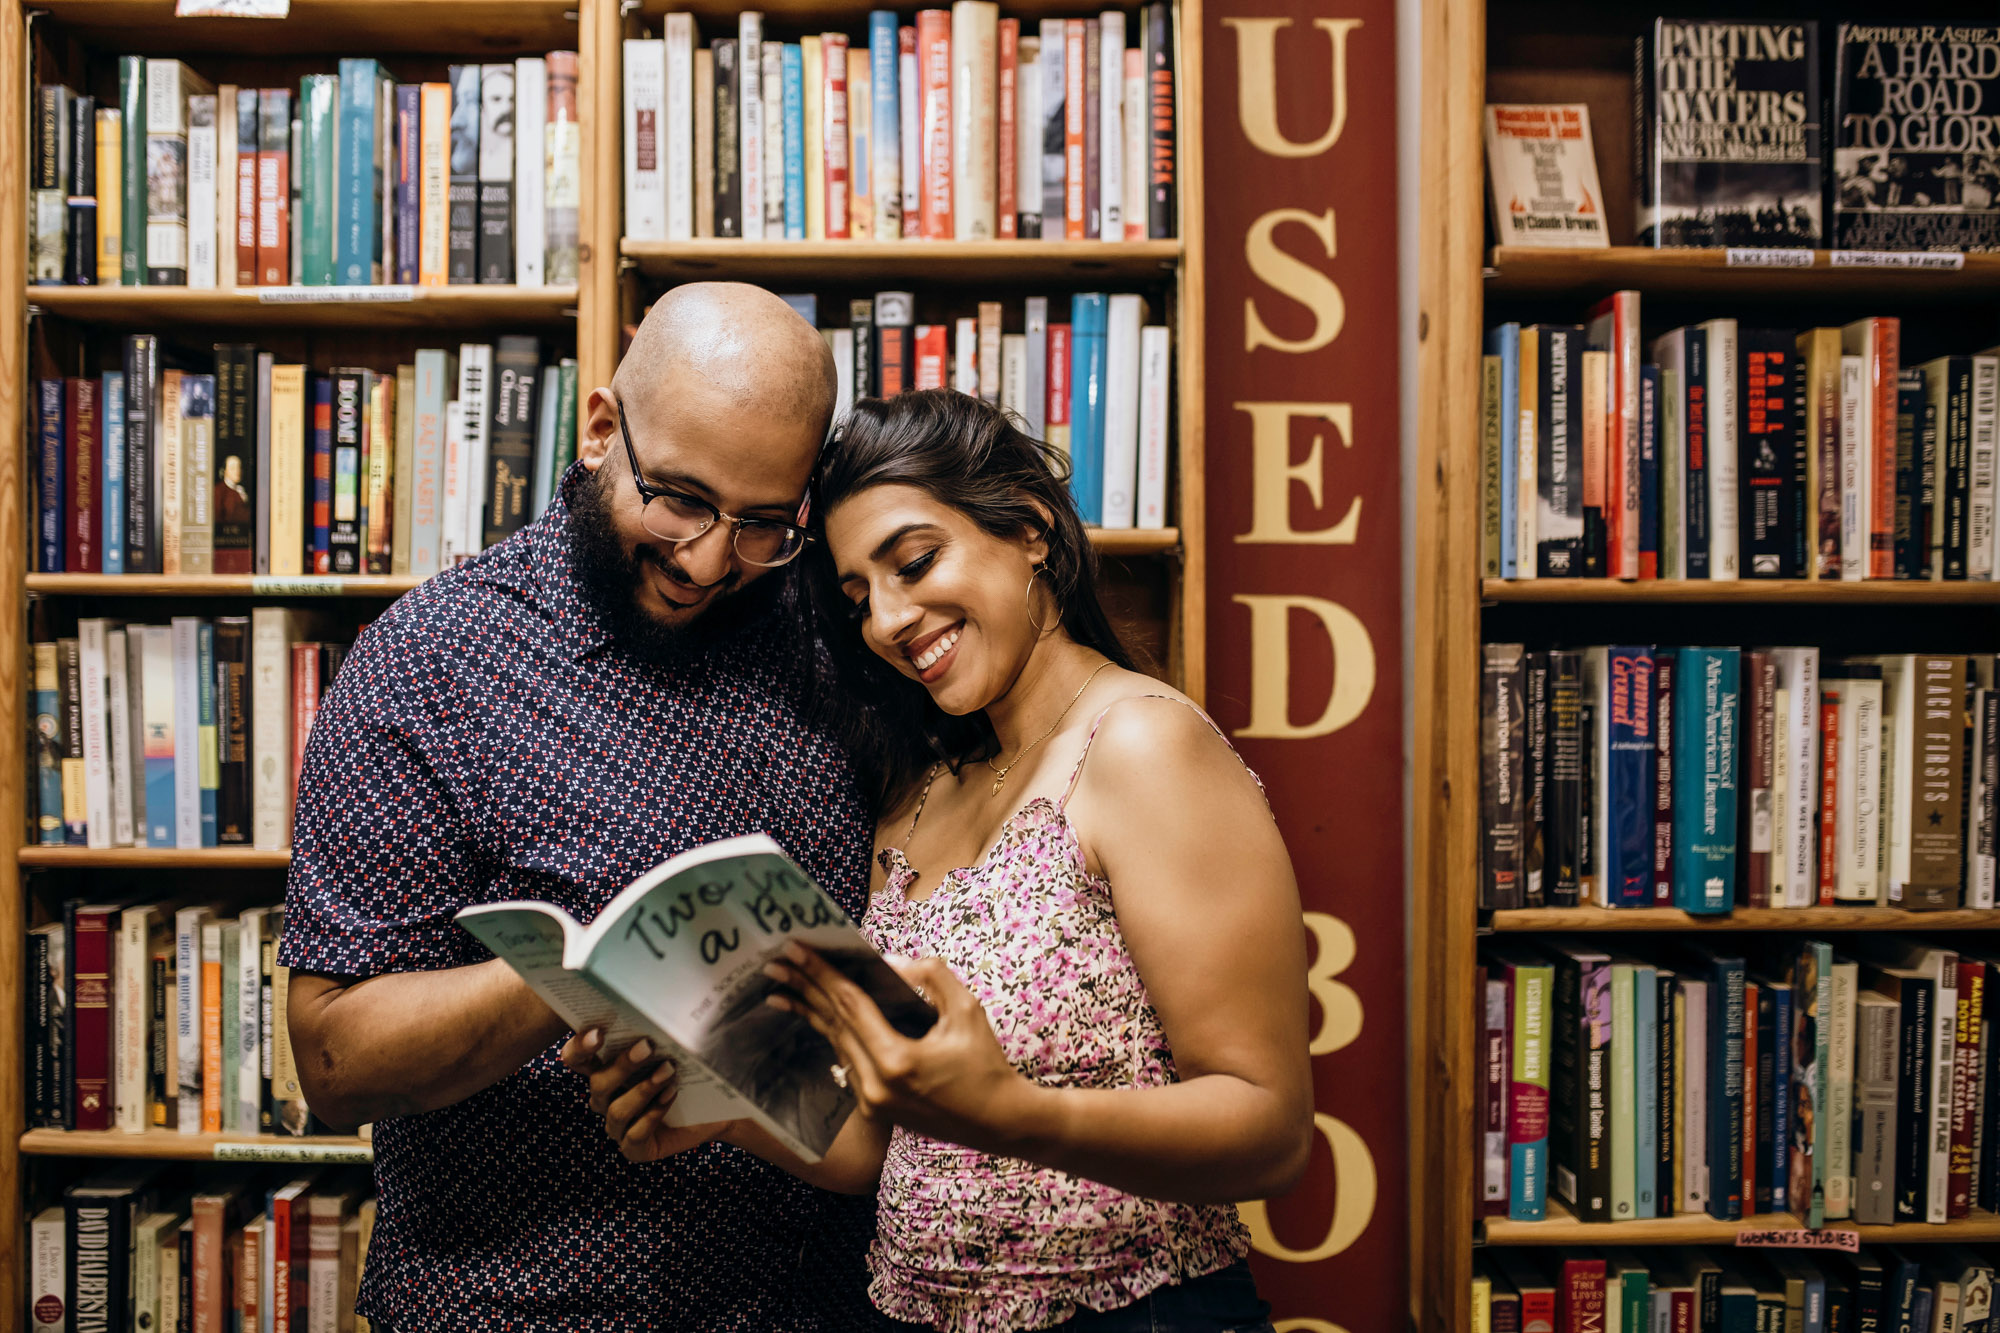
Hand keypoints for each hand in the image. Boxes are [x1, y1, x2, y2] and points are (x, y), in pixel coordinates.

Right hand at [558, 1029, 735, 1162]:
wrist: (716, 1108)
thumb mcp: (673, 1047)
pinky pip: (635, 1135)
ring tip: (669, 1070)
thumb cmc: (690, 1071)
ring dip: (642, 1089)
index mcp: (605, 1070)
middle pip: (598, 1083)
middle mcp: (606, 1099)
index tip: (598, 1032)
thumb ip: (657, 1031)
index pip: (578, 1059)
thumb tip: (660, 999)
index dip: (580, 1047)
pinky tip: (672, 1095)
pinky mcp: (636, 1149)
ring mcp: (618, 1126)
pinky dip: (653, 1114)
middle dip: (622, 1065)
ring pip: (616, 1110)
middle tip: (647, 1046)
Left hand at [765, 944, 1037, 1154]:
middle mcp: (875, 1085)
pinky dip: (833, 1033)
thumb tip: (890, 964)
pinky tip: (816, 1015)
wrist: (998, 1122)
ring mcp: (872, 1101)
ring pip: (836, 1044)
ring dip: (811, 1010)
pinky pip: (848, 1061)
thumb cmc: (986, 1064)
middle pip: (833, 1024)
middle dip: (804, 988)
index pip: (850, 1005)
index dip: (821, 973)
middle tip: (776, 960)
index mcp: (896, 1060)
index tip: (796, 949)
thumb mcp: (966, 1009)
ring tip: (783, 985)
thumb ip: (930, 977)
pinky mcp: (875, 1107)